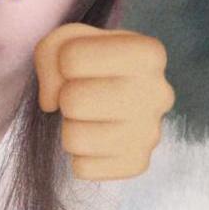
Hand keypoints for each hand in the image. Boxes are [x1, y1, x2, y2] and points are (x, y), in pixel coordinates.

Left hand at [34, 22, 174, 179]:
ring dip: (70, 127)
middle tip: (82, 95)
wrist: (115, 91)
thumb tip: (50, 105)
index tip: (79, 67)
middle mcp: (158, 93)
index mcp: (147, 53)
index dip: (62, 62)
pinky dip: (78, 154)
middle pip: (72, 101)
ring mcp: (151, 133)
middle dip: (66, 97)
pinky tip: (95, 138)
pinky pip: (82, 168)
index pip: (71, 58)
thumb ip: (49, 54)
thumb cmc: (90, 62)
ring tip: (88, 117)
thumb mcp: (67, 41)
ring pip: (74, 139)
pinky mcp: (138, 163)